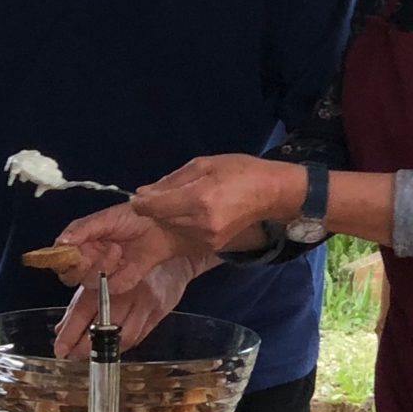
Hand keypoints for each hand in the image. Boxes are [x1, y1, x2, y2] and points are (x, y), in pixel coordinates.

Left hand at [53, 255, 198, 357]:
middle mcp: (126, 291)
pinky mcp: (160, 313)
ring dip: (105, 351)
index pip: (83, 310)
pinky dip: (123, 346)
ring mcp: (145, 303)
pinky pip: (139, 337)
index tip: (60, 349)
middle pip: (102, 328)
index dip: (70, 332)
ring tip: (93, 356)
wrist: (173, 260)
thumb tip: (61, 329)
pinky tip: (113, 348)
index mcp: (106, 279)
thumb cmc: (131, 266)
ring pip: (122, 338)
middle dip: (85, 347)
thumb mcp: (101, 278)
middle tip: (73, 357)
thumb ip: (80, 303)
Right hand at [55, 203, 191, 293]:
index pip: (59, 258)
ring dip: (102, 266)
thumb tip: (61, 243)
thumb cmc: (133, 218)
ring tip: (117, 249)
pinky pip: (112, 287)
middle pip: (69, 275)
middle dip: (79, 266)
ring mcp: (104, 273)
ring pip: (90, 282)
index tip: (68, 254)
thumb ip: (81, 230)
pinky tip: (128, 261)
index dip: (59, 259)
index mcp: (80, 243)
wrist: (162, 226)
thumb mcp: (105, 218)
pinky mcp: (122, 283)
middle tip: (89, 254)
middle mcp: (88, 260)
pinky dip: (119, 276)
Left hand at [132, 155, 303, 253]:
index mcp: (199, 199)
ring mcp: (207, 238)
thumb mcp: (204, 164)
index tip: (141, 196)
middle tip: (162, 195)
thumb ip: (171, 180)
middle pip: (161, 220)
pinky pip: (186, 234)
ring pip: (171, 229)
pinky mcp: (212, 246)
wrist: (271, 194)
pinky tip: (194, 212)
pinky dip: (183, 224)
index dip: (142, 203)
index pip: (154, 207)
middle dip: (156, 208)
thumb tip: (143, 193)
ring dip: (169, 216)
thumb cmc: (239, 171)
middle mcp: (201, 223)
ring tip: (184, 200)